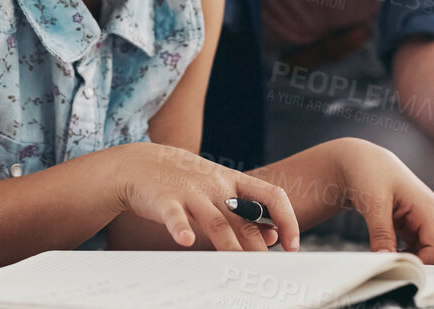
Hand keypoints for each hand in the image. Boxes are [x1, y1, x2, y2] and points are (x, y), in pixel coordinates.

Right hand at [114, 142, 300, 251]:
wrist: (139, 164)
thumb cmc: (185, 182)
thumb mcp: (219, 189)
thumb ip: (244, 212)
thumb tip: (272, 235)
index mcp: (233, 181)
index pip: (272, 196)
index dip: (287, 219)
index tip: (293, 245)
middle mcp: (216, 185)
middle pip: (245, 218)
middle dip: (259, 246)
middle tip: (269, 269)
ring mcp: (191, 192)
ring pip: (216, 221)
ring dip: (230, 245)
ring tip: (241, 265)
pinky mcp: (164, 200)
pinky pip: (174, 215)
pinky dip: (180, 228)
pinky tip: (185, 242)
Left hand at [327, 138, 433, 263]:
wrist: (360, 160)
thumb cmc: (370, 171)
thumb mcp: (374, 204)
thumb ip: (382, 234)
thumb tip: (386, 259)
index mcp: (429, 208)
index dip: (422, 264)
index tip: (398, 269)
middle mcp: (432, 214)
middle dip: (415, 263)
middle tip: (388, 266)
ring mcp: (423, 219)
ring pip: (424, 252)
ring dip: (407, 258)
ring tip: (384, 256)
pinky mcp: (413, 223)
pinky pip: (414, 247)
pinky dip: (402, 252)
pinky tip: (385, 249)